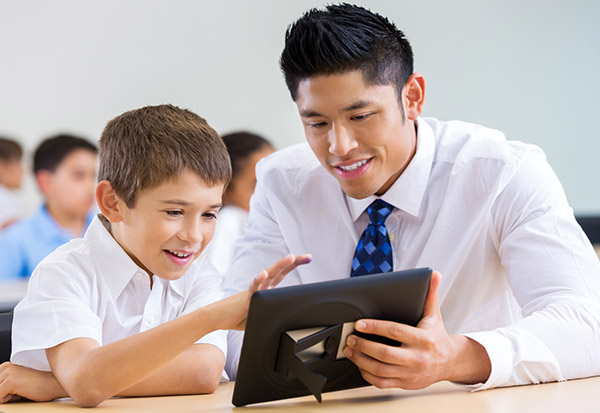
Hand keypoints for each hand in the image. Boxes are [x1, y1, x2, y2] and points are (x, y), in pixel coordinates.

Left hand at [0, 361, 65, 402]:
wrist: (54, 385)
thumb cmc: (39, 386)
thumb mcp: (15, 386)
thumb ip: (3, 388)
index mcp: (5, 366)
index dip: (2, 393)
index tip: (12, 392)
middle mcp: (4, 367)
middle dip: (3, 395)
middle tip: (18, 392)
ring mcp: (7, 372)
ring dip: (5, 398)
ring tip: (20, 392)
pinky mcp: (10, 381)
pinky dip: (7, 401)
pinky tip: (21, 394)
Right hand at [211, 253, 311, 330]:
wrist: (218, 318)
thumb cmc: (237, 316)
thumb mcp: (261, 315)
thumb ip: (272, 313)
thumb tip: (286, 320)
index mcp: (266, 289)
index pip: (282, 273)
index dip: (294, 265)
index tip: (307, 258)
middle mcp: (261, 286)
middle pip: (279, 270)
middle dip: (293, 262)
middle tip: (307, 256)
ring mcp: (254, 290)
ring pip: (268, 275)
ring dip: (280, 265)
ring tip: (291, 257)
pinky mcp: (245, 298)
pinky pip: (253, 288)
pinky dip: (258, 280)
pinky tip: (263, 274)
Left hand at [343, 271, 490, 388]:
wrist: (449, 362)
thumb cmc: (437, 336)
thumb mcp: (434, 315)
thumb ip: (430, 294)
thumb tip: (433, 274)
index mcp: (424, 339)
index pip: (395, 331)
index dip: (375, 327)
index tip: (359, 324)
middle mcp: (417, 358)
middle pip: (385, 354)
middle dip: (363, 345)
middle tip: (350, 337)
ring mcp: (411, 373)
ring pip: (380, 370)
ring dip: (361, 360)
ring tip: (350, 350)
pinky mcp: (406, 383)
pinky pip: (382, 383)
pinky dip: (368, 375)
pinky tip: (360, 365)